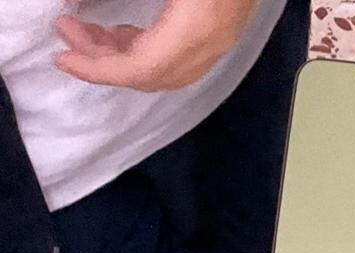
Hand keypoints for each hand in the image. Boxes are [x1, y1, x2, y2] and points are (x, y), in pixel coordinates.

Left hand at [56, 0, 259, 90]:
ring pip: (168, 72)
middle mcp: (212, 41)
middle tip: (68, 34)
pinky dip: (146, 53)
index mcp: (197, 25)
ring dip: (124, 59)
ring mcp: (221, 38)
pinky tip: (125, 31)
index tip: (64, 57)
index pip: (143, 68)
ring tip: (89, 32)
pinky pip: (180, 58)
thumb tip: (73, 1)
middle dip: (106, 63)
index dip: (99, 69)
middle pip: (155, 77)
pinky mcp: (222, 29)